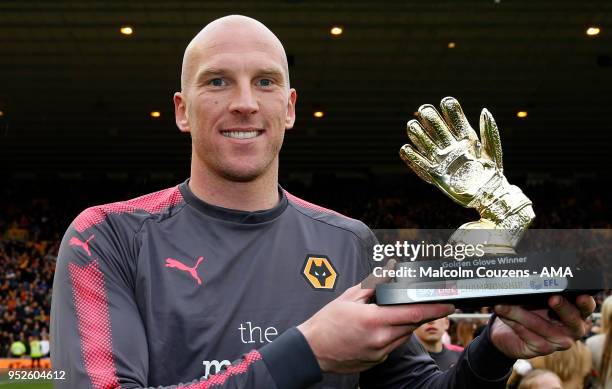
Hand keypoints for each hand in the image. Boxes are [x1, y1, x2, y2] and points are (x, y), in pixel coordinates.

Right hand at [297, 262, 454, 373]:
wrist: (311, 351)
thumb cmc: (327, 322)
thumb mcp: (349, 297)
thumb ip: (374, 283)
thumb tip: (390, 267)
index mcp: (373, 320)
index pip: (412, 313)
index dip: (433, 308)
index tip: (448, 303)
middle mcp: (380, 339)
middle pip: (412, 325)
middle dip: (420, 313)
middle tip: (426, 303)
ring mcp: (379, 353)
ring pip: (404, 336)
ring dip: (406, 324)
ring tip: (394, 313)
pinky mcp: (377, 361)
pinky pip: (393, 345)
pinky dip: (394, 335)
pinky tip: (382, 328)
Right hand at [399, 97, 534, 248]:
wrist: (488, 194)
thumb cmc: (493, 172)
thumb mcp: (493, 149)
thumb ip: (488, 130)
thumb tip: (484, 110)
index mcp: (466, 139)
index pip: (455, 121)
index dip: (450, 110)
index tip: (446, 102)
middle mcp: (452, 148)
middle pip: (437, 129)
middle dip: (430, 118)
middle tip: (425, 110)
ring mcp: (443, 160)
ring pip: (426, 144)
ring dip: (418, 134)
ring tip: (412, 125)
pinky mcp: (436, 175)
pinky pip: (421, 165)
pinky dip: (412, 158)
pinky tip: (406, 148)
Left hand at [490, 294, 595, 357]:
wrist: (507, 331)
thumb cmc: (526, 308)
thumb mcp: (534, 297)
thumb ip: (540, 290)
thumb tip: (531, 278)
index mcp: (575, 312)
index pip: (586, 307)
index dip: (585, 302)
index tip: (580, 295)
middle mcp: (571, 329)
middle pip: (572, 320)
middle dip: (562, 308)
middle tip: (552, 298)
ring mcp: (559, 341)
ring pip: (544, 327)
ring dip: (521, 314)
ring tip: (504, 304)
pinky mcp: (543, 349)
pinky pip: (529, 335)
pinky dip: (514, 323)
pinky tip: (504, 314)